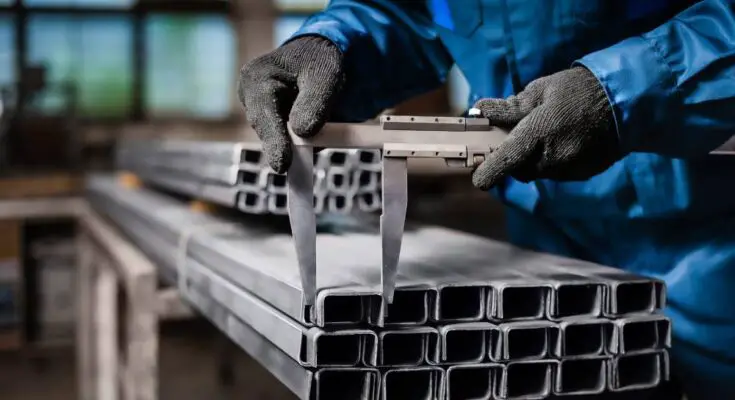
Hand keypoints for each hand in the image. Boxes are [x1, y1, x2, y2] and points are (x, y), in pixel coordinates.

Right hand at [238, 36, 343, 172]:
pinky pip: (289, 141)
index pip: (263, 115)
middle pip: (268, 131)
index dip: (274, 141)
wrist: (319, 58)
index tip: (282, 165)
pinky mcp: (272, 125)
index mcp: (256, 78)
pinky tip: (319, 126)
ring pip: (281, 139)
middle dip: (287, 145)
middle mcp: (251, 97)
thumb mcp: (325, 74)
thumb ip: (315, 101)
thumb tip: (302, 133)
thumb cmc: (320, 61)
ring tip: (325, 122)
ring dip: (302, 140)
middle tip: (300, 167)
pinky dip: (306, 141)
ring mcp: (260, 113)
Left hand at [471, 67, 621, 189]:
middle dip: (516, 159)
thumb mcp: (540, 90)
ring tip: (548, 135)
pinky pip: (558, 173)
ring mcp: (571, 168)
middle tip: (520, 139)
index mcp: (540, 132)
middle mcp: (554, 156)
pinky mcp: (584, 173)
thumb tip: (480, 110)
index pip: (507, 159)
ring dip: (536, 160)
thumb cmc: (578, 89)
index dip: (490, 172)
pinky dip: (554, 162)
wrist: (626, 100)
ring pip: (540, 172)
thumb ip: (509, 106)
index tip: (479, 180)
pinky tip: (565, 142)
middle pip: (521, 169)